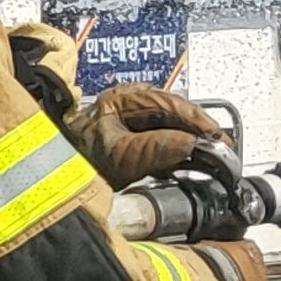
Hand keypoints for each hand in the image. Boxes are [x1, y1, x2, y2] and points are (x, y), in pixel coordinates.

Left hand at [73, 84, 222, 188]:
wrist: (57, 181)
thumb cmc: (75, 161)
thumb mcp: (117, 156)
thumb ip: (153, 148)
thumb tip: (191, 143)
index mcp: (119, 99)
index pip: (168, 102)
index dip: (196, 119)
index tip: (216, 137)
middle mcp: (127, 103)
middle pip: (175, 110)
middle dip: (200, 128)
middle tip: (223, 147)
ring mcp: (132, 119)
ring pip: (173, 123)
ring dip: (194, 138)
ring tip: (214, 153)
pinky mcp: (135, 138)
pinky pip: (165, 137)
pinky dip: (181, 148)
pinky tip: (194, 159)